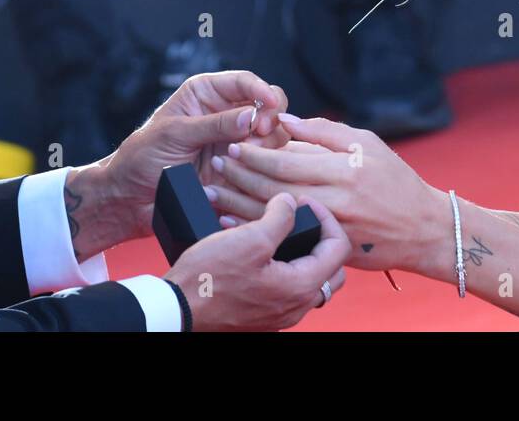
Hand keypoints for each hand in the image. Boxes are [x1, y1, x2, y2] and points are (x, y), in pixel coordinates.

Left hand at [68, 71, 291, 255]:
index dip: (262, 90)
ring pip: (273, 136)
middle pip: (269, 105)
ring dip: (265, 146)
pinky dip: (262, 169)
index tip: (271, 104)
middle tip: (259, 134)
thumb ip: (213, 124)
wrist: (132, 198)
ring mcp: (235, 142)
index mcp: (207, 94)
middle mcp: (226, 114)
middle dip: (269, 118)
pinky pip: (264, 165)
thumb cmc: (142, 157)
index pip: (245, 82)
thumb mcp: (174, 134)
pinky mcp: (239, 169)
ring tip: (244, 158)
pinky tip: (244, 176)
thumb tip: (251, 115)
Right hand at [165, 192, 349, 330]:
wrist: (178, 310)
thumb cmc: (210, 279)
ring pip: (309, 280)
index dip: (327, 217)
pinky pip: (286, 290)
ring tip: (281, 232)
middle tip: (302, 218)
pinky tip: (262, 253)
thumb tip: (292, 203)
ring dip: (303, 253)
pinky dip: (284, 268)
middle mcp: (296, 307)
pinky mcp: (262, 315)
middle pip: (331, 269)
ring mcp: (279, 314)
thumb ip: (280, 217)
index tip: (304, 202)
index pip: (340, 248)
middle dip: (322, 238)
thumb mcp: (250, 238)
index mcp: (301, 287)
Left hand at [212, 114, 446, 273]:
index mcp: (342, 170)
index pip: (285, 163)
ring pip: (274, 217)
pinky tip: (234, 222)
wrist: (422, 228)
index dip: (255, 155)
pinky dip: (257, 230)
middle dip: (240, 176)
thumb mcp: (365, 143)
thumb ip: (323, 131)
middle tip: (217, 164)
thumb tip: (284, 118)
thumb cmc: (393, 178)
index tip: (234, 145)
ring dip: (239, 204)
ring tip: (214, 191)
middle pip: (273, 191)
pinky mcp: (329, 249)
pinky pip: (285, 238)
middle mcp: (335, 202)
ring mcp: (331, 229)